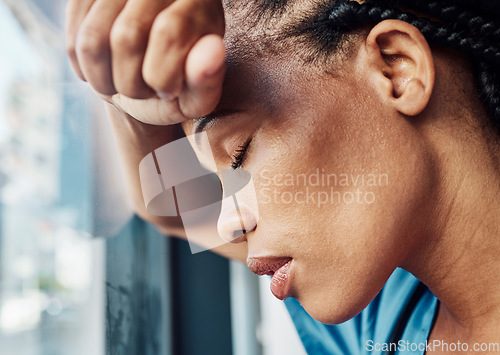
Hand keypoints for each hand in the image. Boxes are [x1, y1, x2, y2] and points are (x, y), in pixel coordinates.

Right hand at [66, 0, 225, 123]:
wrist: (143, 74)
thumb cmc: (177, 86)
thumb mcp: (197, 95)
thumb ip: (208, 80)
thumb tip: (212, 52)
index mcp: (197, 1)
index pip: (169, 32)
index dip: (163, 76)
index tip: (168, 91)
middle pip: (126, 36)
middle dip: (131, 84)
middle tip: (143, 91)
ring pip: (93, 39)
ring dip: (104, 81)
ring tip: (123, 86)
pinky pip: (73, 40)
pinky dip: (85, 70)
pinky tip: (104, 73)